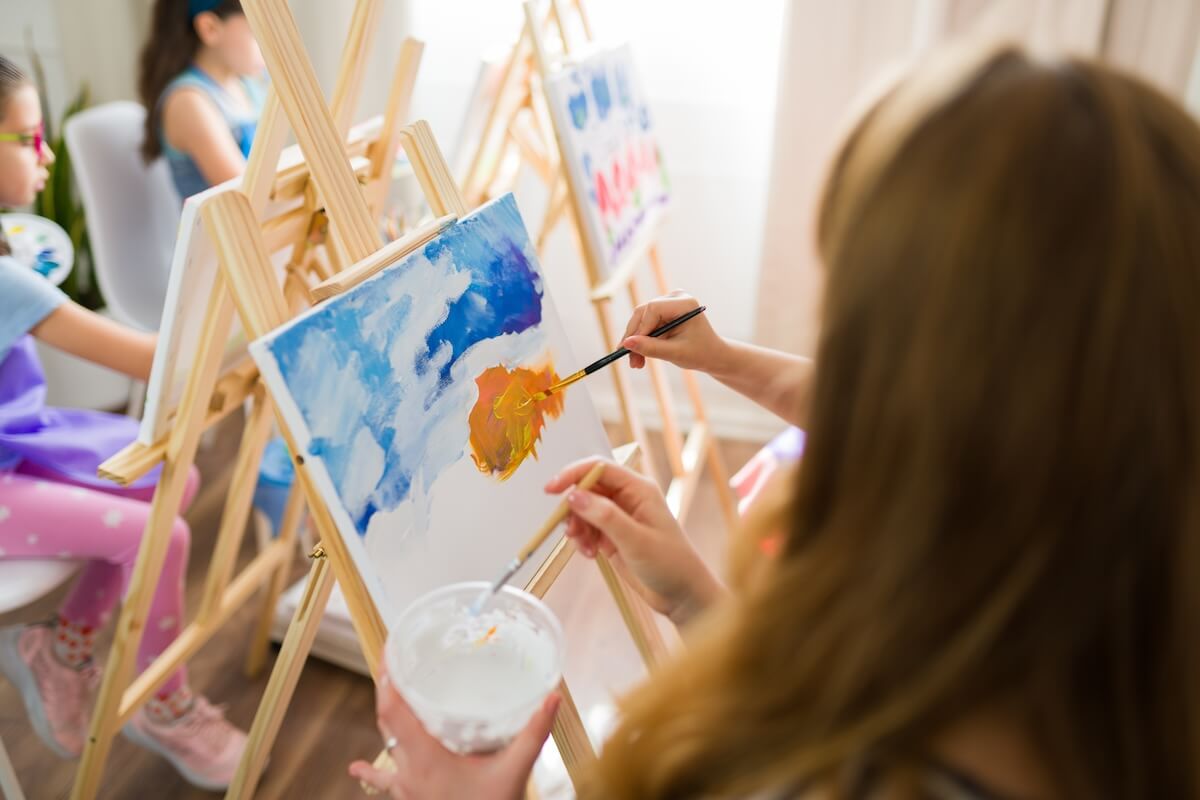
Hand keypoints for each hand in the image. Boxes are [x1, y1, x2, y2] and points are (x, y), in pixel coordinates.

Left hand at [349, 674, 558, 799]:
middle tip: (394, 665)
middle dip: (388, 692)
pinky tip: (355, 768)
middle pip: (386, 722)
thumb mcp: (515, 772)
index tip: (389, 654)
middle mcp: (409, 772)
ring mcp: (406, 789)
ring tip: (384, 696)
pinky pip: (385, 781)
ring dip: (386, 721)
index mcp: (426, 759)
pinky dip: (371, 771)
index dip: (388, 681)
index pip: (394, 711)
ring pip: (386, 746)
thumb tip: (552, 697)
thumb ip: (534, 733)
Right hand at [544, 458, 723, 625]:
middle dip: (574, 508)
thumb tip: (574, 496)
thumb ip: (605, 517)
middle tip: (571, 531)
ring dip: (578, 528)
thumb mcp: (636, 540)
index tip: (551, 490)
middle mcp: (628, 498)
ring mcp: (619, 517)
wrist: (683, 594)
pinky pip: (588, 528)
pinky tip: (591, 555)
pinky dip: (583, 540)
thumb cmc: (670, 564)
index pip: (599, 468)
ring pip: (584, 510)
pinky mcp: (613, 535)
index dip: (573, 474)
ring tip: (586, 549)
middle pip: (587, 489)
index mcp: (638, 489)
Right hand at [621, 291, 729, 374]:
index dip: (640, 329)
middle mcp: (675, 298)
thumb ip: (651, 348)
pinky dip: (642, 340)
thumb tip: (626, 344)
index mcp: (685, 303)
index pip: (653, 309)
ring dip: (636, 341)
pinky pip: (645, 324)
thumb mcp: (675, 353)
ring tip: (636, 363)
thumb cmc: (700, 353)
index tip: (632, 349)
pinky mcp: (664, 312)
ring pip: (641, 320)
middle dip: (635, 337)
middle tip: (630, 360)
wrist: (712, 355)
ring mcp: (669, 303)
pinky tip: (640, 357)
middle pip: (644, 313)